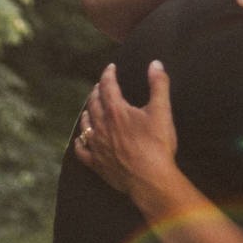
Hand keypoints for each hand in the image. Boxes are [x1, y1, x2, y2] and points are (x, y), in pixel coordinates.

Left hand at [73, 60, 184, 208]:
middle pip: (94, 103)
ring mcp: (97, 145)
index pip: (108, 86)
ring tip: (89, 108)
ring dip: (87, 113)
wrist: (150, 179)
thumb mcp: (162, 111)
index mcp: (116, 110)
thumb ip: (159, 85)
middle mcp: (102, 125)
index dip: (108, 75)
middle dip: (96, 92)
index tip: (110, 68)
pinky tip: (80, 140)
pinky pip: (82, 151)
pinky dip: (80, 142)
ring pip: (86, 124)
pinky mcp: (96, 163)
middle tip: (99, 86)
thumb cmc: (157, 145)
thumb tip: (155, 64)